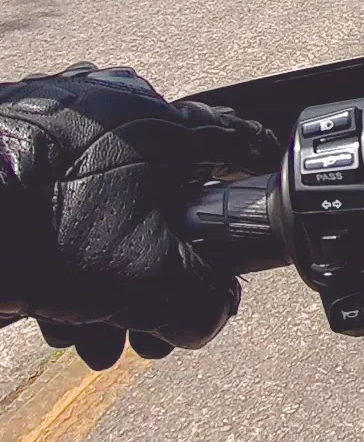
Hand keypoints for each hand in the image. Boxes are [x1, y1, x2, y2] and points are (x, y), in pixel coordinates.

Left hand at [0, 65, 278, 368]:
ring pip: (100, 207)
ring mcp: (50, 124)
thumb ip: (203, 301)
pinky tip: (50, 310)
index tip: (259, 184)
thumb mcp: (150, 281)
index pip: (230, 142)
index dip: (252, 172)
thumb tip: (211, 313)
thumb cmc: (45, 228)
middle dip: (159, 266)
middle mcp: (108, 108)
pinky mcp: (6, 149)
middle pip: (157, 194)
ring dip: (105, 275)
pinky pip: (51, 206)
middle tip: (154, 316)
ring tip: (94, 333)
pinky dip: (58, 257)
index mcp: (159, 121)